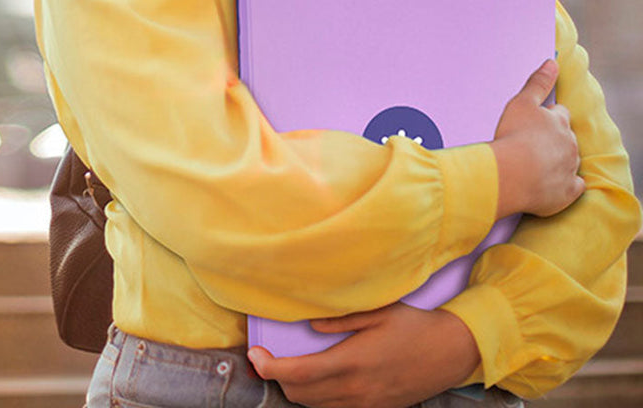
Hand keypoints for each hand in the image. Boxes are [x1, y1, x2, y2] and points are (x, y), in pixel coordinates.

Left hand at [247, 303, 480, 407]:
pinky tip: (320, 380)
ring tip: (290, 367)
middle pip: (301, 395)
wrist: (453, 353)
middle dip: (279, 378)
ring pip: (317, 407)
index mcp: (352, 362)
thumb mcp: (378, 311)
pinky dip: (320, 400)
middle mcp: (357, 390)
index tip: (255, 356)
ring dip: (297, 390)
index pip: (299, 375)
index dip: (270, 368)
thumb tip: (309, 326)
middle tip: (270, 357)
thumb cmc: (415, 326)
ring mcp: (368, 405)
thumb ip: (340, 320)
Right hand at [491, 58, 584, 218]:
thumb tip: (552, 63)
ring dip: (557, 160)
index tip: (535, 121)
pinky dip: (565, 184)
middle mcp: (570, 143)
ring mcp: (570, 168)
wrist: (511, 174)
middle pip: (566, 137)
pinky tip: (550, 182)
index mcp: (559, 121)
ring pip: (569, 160)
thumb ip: (538, 82)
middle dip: (554, 138)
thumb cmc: (513, 136)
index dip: (547, 116)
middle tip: (531, 142)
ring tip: (534, 162)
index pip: (559, 113)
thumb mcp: (521, 102)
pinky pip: (573, 186)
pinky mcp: (568, 191)